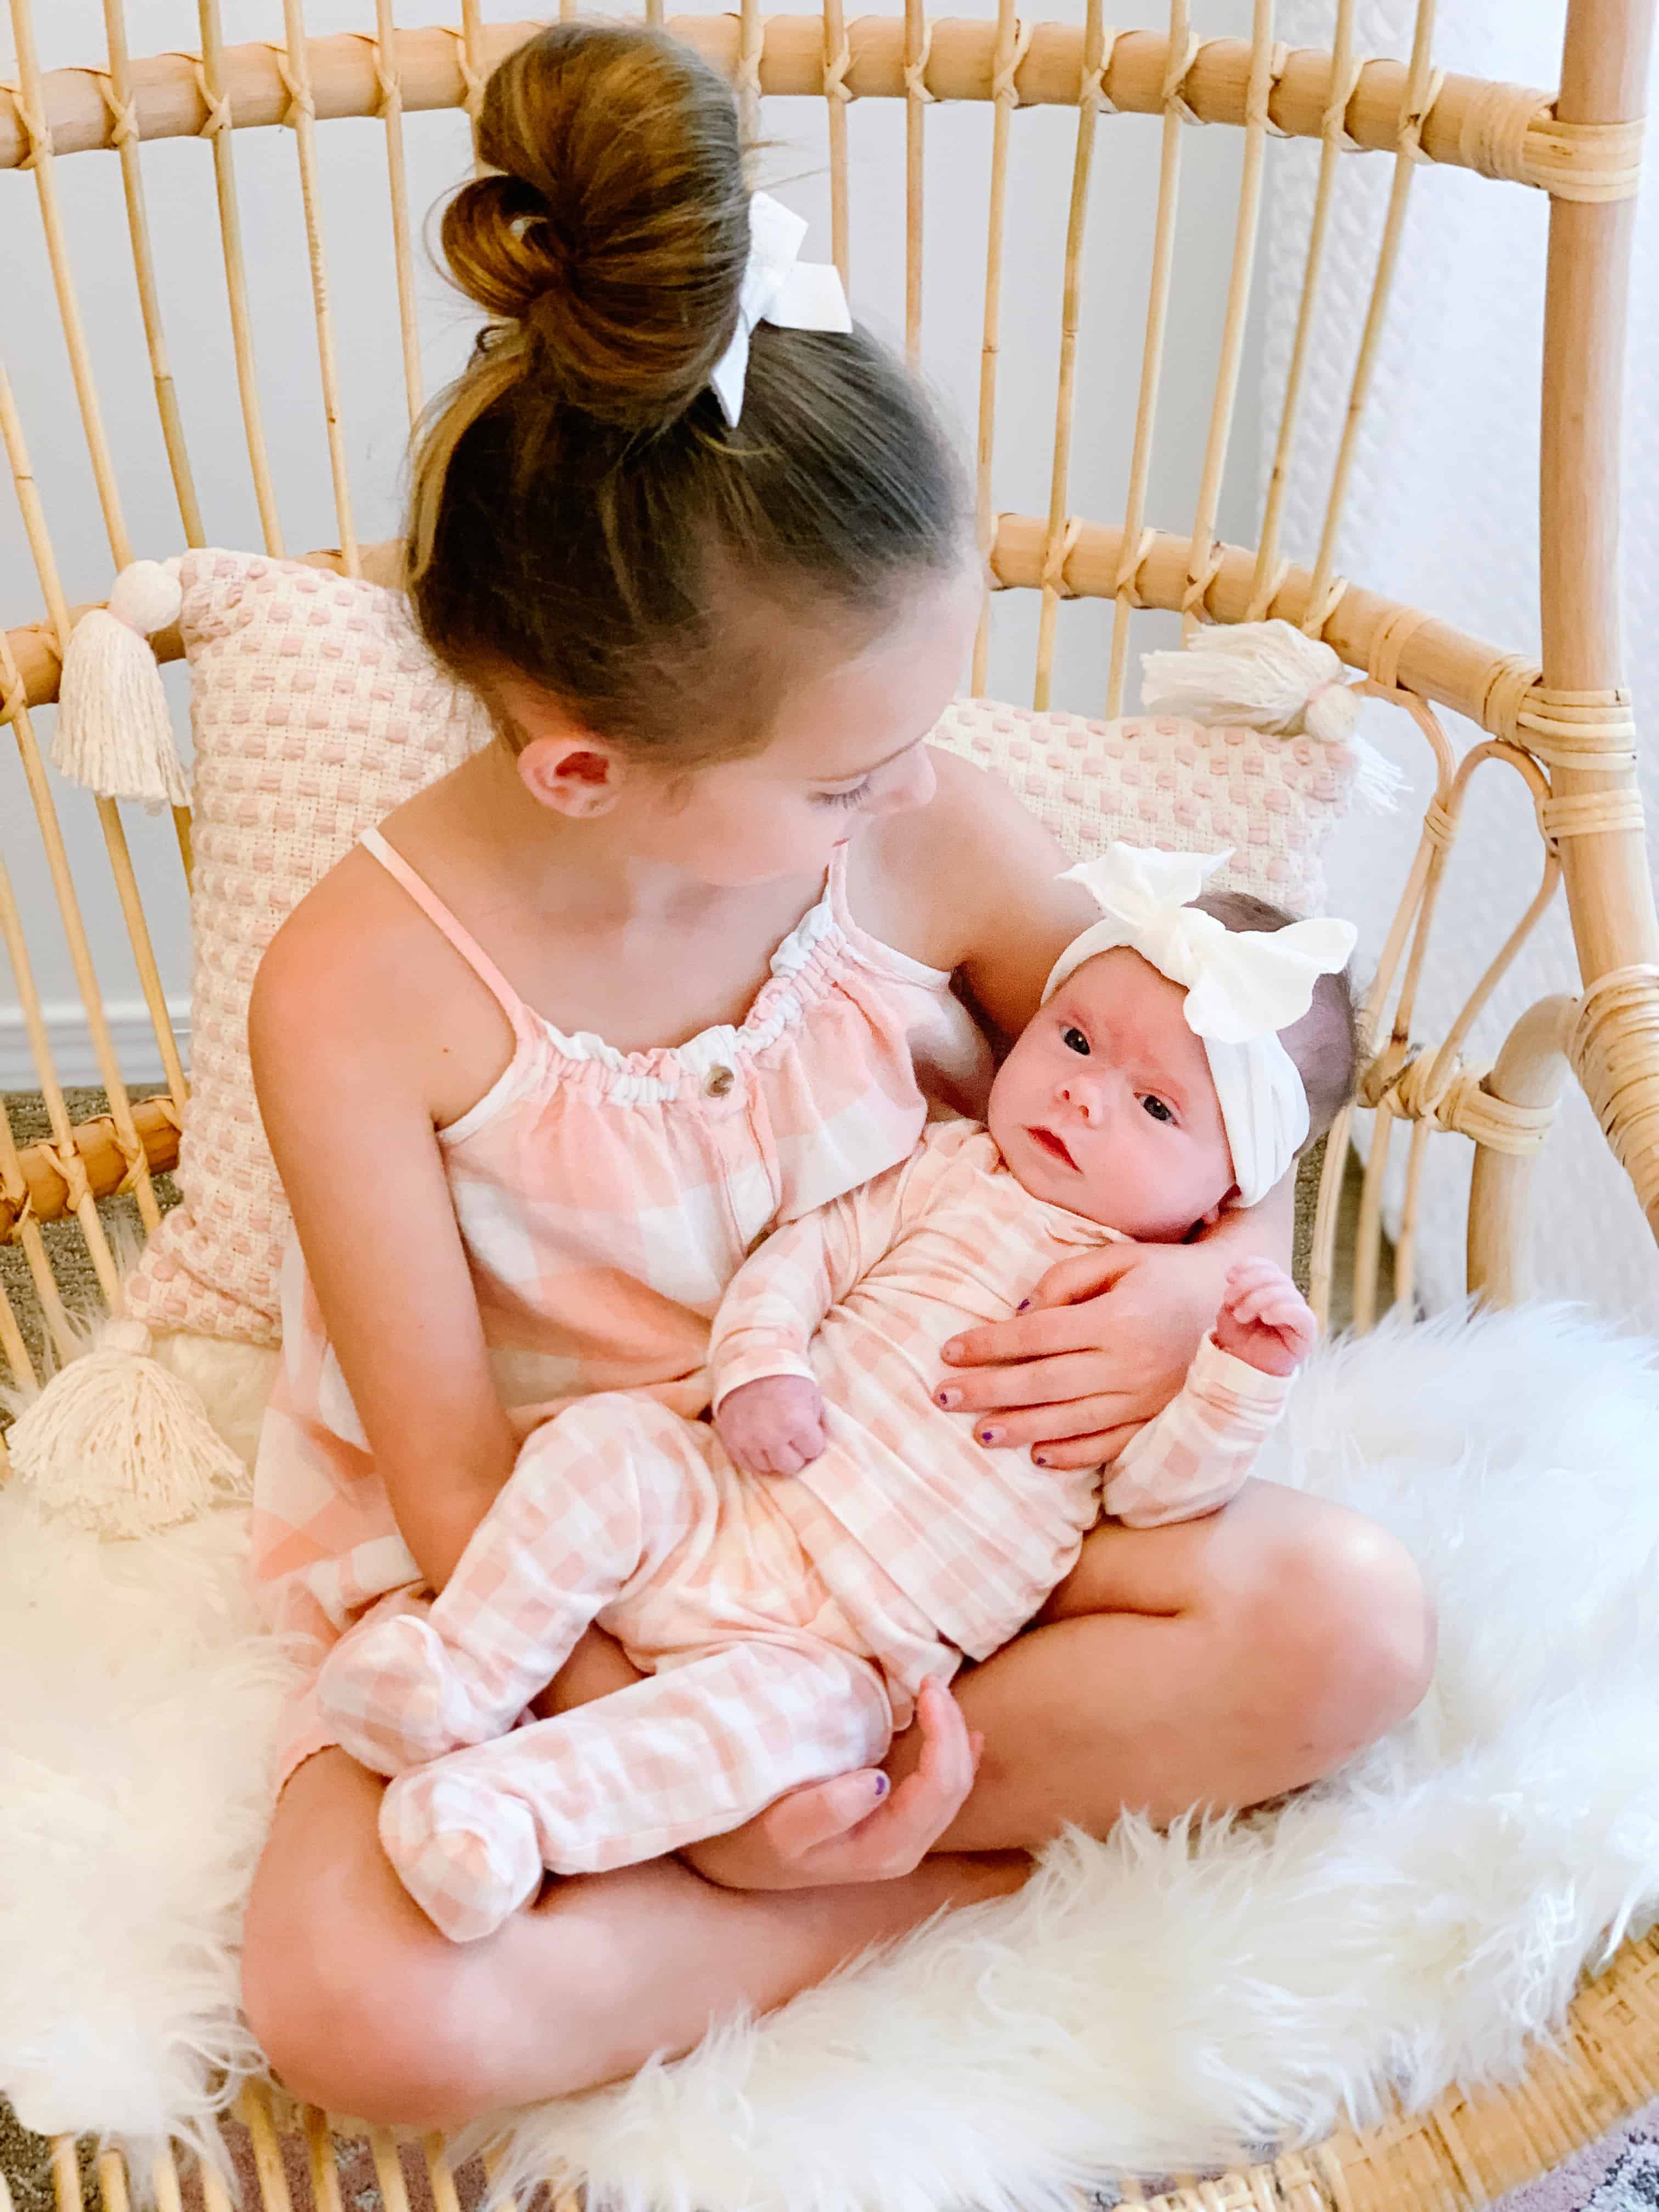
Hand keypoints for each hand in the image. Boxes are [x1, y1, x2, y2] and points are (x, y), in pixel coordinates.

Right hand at [679, 1678, 983, 1889]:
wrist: (737, 1860)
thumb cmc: (754, 1837)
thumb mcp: (782, 1828)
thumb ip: (828, 1809)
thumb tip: (879, 1780)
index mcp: (886, 1848)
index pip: (938, 1788)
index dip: (943, 1735)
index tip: (926, 1684)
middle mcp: (904, 1849)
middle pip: (953, 1787)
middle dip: (953, 1730)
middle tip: (933, 1679)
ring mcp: (902, 1839)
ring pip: (951, 1788)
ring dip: (952, 1738)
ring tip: (941, 1693)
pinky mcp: (893, 1825)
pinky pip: (939, 1791)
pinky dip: (953, 1757)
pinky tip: (966, 1736)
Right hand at [714, 1374, 826, 1474]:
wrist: (750, 1363)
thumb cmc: (786, 1377)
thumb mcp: (812, 1394)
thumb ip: (815, 1422)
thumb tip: (814, 1444)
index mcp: (795, 1422)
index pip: (814, 1450)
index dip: (813, 1441)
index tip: (808, 1431)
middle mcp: (771, 1436)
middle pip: (791, 1466)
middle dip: (796, 1454)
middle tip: (793, 1439)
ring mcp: (749, 1441)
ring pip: (768, 1468)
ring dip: (775, 1457)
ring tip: (775, 1440)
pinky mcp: (731, 1442)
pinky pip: (747, 1465)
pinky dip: (756, 1458)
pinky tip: (761, 1444)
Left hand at [936, 1240, 1233, 1469]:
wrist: (1235, 1301)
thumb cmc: (1166, 1274)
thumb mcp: (1119, 1257)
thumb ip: (1067, 1279)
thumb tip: (1020, 1313)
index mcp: (1116, 1318)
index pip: (1037, 1333)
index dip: (989, 1344)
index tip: (949, 1351)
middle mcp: (1128, 1363)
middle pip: (1045, 1381)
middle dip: (989, 1390)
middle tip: (943, 1396)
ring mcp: (1145, 1398)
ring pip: (1071, 1420)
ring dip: (1021, 1428)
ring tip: (979, 1432)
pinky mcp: (1157, 1419)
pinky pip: (1110, 1445)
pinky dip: (1073, 1455)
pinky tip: (1038, 1457)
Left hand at [1212, 1258, 1316, 1376]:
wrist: (1243, 1366)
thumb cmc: (1239, 1337)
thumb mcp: (1230, 1309)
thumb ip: (1237, 1290)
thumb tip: (1238, 1274)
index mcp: (1272, 1289)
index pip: (1269, 1267)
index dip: (1250, 1266)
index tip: (1229, 1276)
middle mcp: (1288, 1298)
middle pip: (1276, 1276)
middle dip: (1248, 1284)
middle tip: (1230, 1301)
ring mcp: (1299, 1313)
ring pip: (1286, 1292)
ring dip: (1258, 1299)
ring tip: (1241, 1316)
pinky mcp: (1306, 1331)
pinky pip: (1301, 1314)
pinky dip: (1282, 1310)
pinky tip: (1266, 1317)